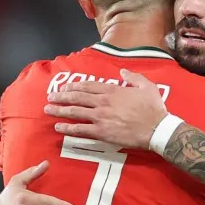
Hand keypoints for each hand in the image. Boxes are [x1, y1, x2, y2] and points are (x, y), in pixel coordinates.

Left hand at [45, 69, 167, 148]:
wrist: (157, 129)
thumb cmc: (154, 109)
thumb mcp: (147, 87)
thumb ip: (133, 77)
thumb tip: (122, 72)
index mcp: (113, 90)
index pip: (88, 86)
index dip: (74, 85)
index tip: (65, 86)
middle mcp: (103, 102)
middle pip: (77, 97)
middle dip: (61, 96)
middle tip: (50, 96)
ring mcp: (100, 117)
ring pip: (75, 111)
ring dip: (59, 110)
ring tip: (48, 110)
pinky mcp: (101, 132)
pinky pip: (80, 129)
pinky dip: (68, 128)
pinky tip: (58, 127)